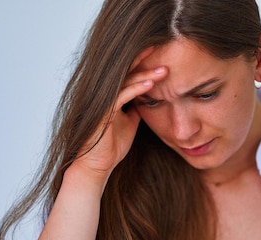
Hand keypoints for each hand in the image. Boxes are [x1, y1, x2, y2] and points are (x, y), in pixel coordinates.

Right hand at [68, 48, 167, 180]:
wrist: (96, 167)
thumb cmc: (110, 147)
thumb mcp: (129, 124)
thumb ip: (135, 110)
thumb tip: (148, 101)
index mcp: (111, 97)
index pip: (128, 75)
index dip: (143, 64)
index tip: (161, 56)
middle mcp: (105, 96)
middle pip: (126, 72)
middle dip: (145, 61)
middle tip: (163, 50)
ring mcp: (102, 103)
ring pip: (125, 82)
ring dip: (146, 74)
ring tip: (164, 69)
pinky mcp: (103, 113)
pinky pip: (121, 96)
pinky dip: (136, 89)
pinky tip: (150, 84)